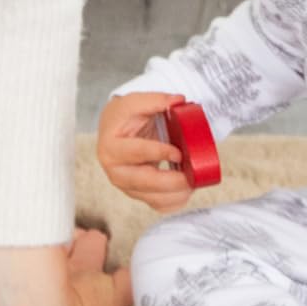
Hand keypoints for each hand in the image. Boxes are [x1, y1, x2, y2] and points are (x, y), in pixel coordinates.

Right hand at [98, 90, 196, 212]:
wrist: (114, 131)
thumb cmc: (124, 117)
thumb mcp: (135, 102)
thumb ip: (156, 100)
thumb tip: (178, 100)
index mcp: (111, 148)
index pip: (136, 153)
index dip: (158, 153)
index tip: (178, 153)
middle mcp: (115, 171)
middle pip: (144, 182)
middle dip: (170, 182)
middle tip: (192, 176)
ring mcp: (126, 186)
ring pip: (152, 198)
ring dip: (176, 194)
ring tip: (195, 182)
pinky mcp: (138, 194)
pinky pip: (157, 205)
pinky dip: (174, 202)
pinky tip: (188, 191)